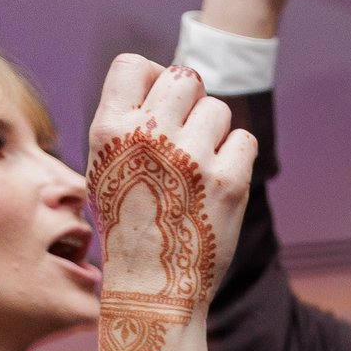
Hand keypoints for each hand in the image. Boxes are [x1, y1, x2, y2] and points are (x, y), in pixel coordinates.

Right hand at [86, 56, 256, 350]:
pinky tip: (219, 183)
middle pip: (185, 78)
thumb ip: (128, 122)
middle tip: (187, 137)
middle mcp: (148, 136)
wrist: (153, 286)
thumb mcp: (105, 167)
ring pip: (218, 109)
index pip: (134, 64)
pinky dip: (237, 157)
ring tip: (198, 168)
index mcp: (109, 129)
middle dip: (190, 101)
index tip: (160, 104)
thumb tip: (163, 78)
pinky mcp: (229, 181)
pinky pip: (245, 140)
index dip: (153, 77)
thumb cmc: (129, 224)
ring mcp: (191, 157)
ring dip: (214, 133)